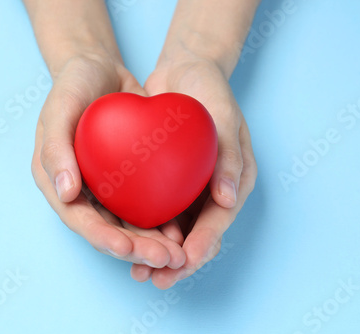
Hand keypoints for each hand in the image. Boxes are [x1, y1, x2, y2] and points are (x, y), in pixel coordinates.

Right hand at [31, 50, 186, 269]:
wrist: (100, 70)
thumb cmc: (73, 85)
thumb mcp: (59, 108)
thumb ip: (55, 149)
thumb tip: (64, 194)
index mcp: (56, 182)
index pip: (79, 219)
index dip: (102, 238)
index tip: (127, 249)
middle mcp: (82, 191)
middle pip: (108, 229)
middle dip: (136, 249)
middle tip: (165, 259)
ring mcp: (106, 187)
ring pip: (129, 224)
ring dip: (152, 243)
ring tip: (178, 255)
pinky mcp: (129, 179)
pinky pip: (145, 203)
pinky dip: (162, 219)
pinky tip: (182, 229)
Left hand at [130, 50, 257, 288]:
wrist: (185, 72)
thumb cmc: (211, 90)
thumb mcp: (225, 116)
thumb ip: (229, 157)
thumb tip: (228, 200)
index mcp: (234, 181)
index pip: (220, 220)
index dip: (203, 244)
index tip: (184, 261)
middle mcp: (212, 190)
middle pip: (197, 234)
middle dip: (178, 262)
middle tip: (157, 279)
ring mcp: (189, 188)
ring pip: (175, 230)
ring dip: (158, 252)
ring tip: (138, 272)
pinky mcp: (167, 181)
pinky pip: (156, 210)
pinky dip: (144, 228)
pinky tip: (125, 240)